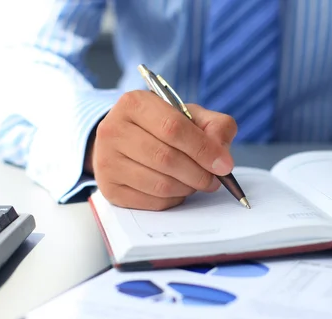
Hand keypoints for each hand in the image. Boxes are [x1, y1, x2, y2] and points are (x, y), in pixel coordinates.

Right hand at [84, 90, 236, 209]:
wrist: (127, 140)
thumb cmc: (164, 127)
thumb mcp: (191, 116)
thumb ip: (216, 127)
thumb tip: (222, 158)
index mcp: (135, 103)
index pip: (173, 128)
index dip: (203, 149)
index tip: (224, 165)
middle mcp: (113, 129)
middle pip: (166, 158)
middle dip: (199, 174)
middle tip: (214, 180)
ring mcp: (107, 160)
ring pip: (160, 184)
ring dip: (187, 188)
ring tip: (196, 182)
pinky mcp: (109, 188)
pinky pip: (152, 201)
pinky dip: (173, 199)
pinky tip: (177, 189)